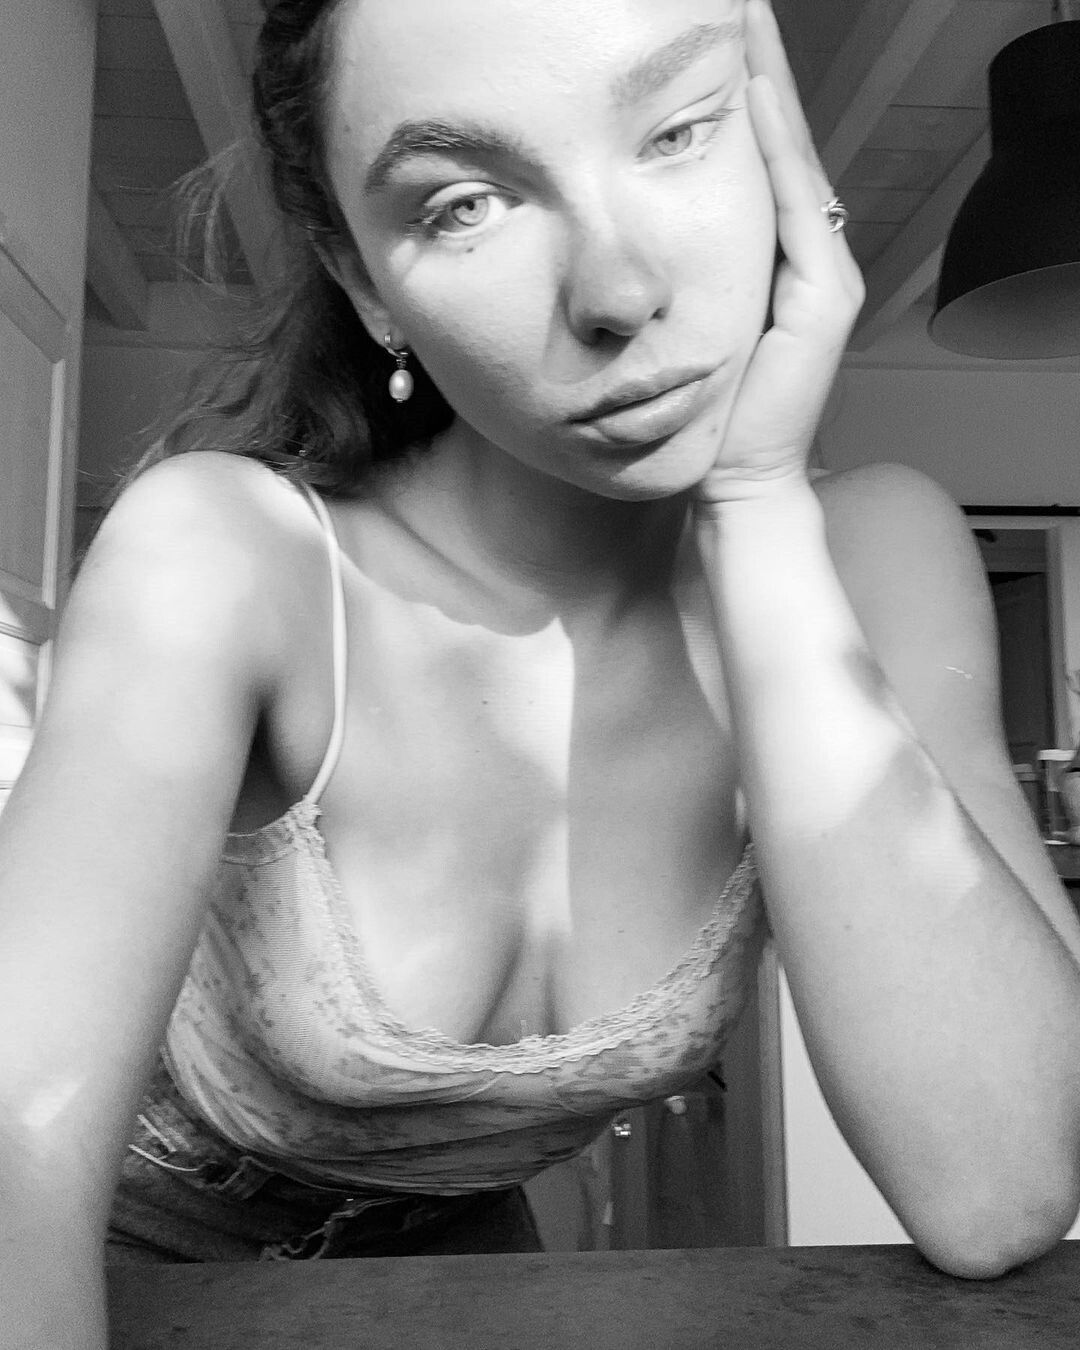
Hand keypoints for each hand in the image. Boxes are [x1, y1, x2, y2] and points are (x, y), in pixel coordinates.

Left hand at [695, 0, 864, 507]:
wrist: (734, 477)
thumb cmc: (704, 411)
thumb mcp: (682, 328)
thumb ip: (673, 277)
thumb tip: (615, 230)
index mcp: (770, 258)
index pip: (755, 159)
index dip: (737, 95)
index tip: (709, 34)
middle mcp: (805, 254)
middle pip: (780, 143)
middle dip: (758, 68)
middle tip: (736, 0)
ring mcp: (823, 271)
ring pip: (793, 158)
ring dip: (770, 85)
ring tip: (748, 18)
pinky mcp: (826, 294)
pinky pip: (798, 204)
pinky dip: (777, 147)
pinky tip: (756, 92)